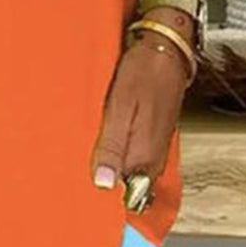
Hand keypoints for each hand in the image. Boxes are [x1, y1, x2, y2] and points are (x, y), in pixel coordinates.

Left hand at [90, 32, 188, 193]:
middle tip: (78, 169)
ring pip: (131, 172)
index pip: (124, 196)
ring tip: (87, 153)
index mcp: (143, 155)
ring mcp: (156, 148)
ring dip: (110, 166)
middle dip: (104, 180)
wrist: (167, 50)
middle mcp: (153, 158)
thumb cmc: (143, 72)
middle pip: (128, 187)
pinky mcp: (155, 137)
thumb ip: (112, 146)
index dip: (102, 192)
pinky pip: (135, 156)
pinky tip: (105, 141)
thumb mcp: (119, 106)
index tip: (81, 187)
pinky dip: (119, 153)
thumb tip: (103, 183)